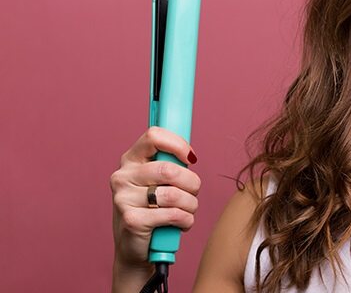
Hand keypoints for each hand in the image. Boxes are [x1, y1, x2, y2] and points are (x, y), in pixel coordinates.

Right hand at [110, 127, 200, 270]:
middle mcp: (122, 176)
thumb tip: (190, 155)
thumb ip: (170, 164)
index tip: (191, 159)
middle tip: (193, 193)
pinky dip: (186, 220)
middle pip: (170, 170)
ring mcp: (123, 199)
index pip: (154, 136)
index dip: (178, 144)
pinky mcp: (132, 220)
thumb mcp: (158, 182)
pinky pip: (174, 214)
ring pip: (174, 194)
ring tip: (188, 211)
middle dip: (192, 183)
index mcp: (130, 160)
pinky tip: (182, 224)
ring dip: (191, 205)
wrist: (135, 248)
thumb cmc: (153, 210)